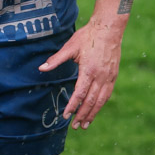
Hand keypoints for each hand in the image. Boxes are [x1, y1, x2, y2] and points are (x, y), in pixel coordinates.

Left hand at [39, 0, 127, 129]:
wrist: (109, 28)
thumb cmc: (88, 36)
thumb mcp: (70, 46)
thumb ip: (56, 60)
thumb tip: (41, 68)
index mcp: (88, 70)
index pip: (80, 94)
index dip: (73, 106)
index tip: (66, 115)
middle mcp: (100, 76)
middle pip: (91, 101)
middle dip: (82, 115)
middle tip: (75, 126)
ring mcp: (108, 77)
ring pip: (101, 100)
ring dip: (93, 114)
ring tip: (86, 124)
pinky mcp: (113, 75)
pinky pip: (107, 94)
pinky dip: (101, 104)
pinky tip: (96, 109)